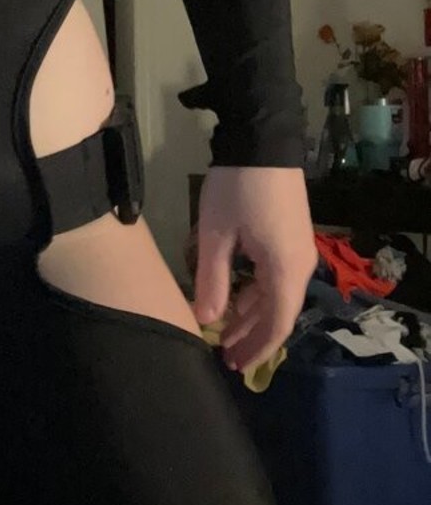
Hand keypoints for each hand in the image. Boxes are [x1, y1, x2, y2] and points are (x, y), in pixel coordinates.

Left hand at [191, 166, 317, 373]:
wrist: (262, 139)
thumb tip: (205, 320)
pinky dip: (254, 294)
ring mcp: (297, 250)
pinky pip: (274, 277)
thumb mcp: (216, 235)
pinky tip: (232, 301)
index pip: (277, 324)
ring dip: (250, 316)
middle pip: (278, 314)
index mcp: (286, 269)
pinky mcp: (289, 237)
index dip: (256, 348)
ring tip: (223, 334)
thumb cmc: (236, 188)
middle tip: (224, 358)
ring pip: (275, 296)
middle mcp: (299, 265)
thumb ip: (212, 280)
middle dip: (251, 337)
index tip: (235, 366)